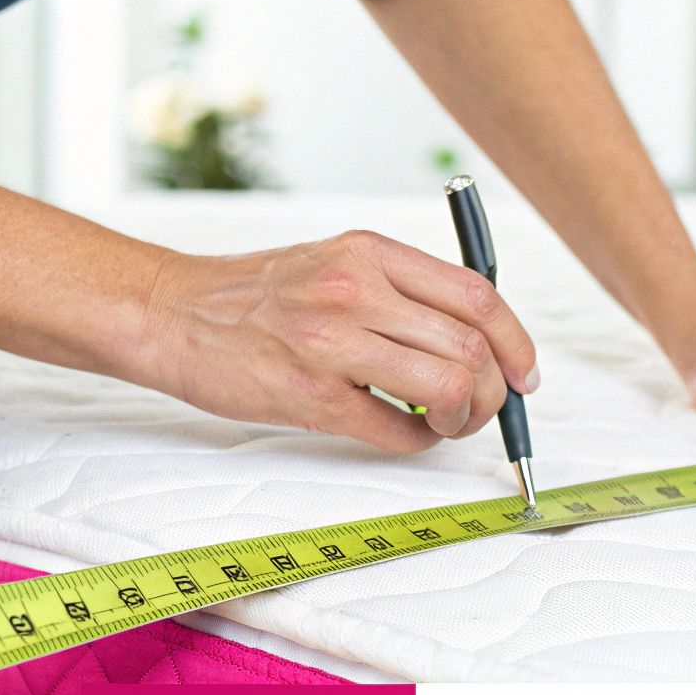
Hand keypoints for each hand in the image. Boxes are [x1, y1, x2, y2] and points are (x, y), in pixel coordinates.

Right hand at [134, 230, 539, 452]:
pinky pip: (397, 430)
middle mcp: (354, 289)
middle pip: (471, 345)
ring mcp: (331, 342)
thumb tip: (477, 338)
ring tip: (443, 423)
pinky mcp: (309, 395)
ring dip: (462, 419)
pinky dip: (417, 441)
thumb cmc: (255, 297)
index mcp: (369, 252)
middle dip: (495, 391)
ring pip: (447, 387)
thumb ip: (400, 290)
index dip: (516, 341)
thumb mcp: (334, 262)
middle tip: (484, 409)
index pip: (477, 294)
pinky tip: (404, 433)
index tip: (523, 373)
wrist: (171, 313)